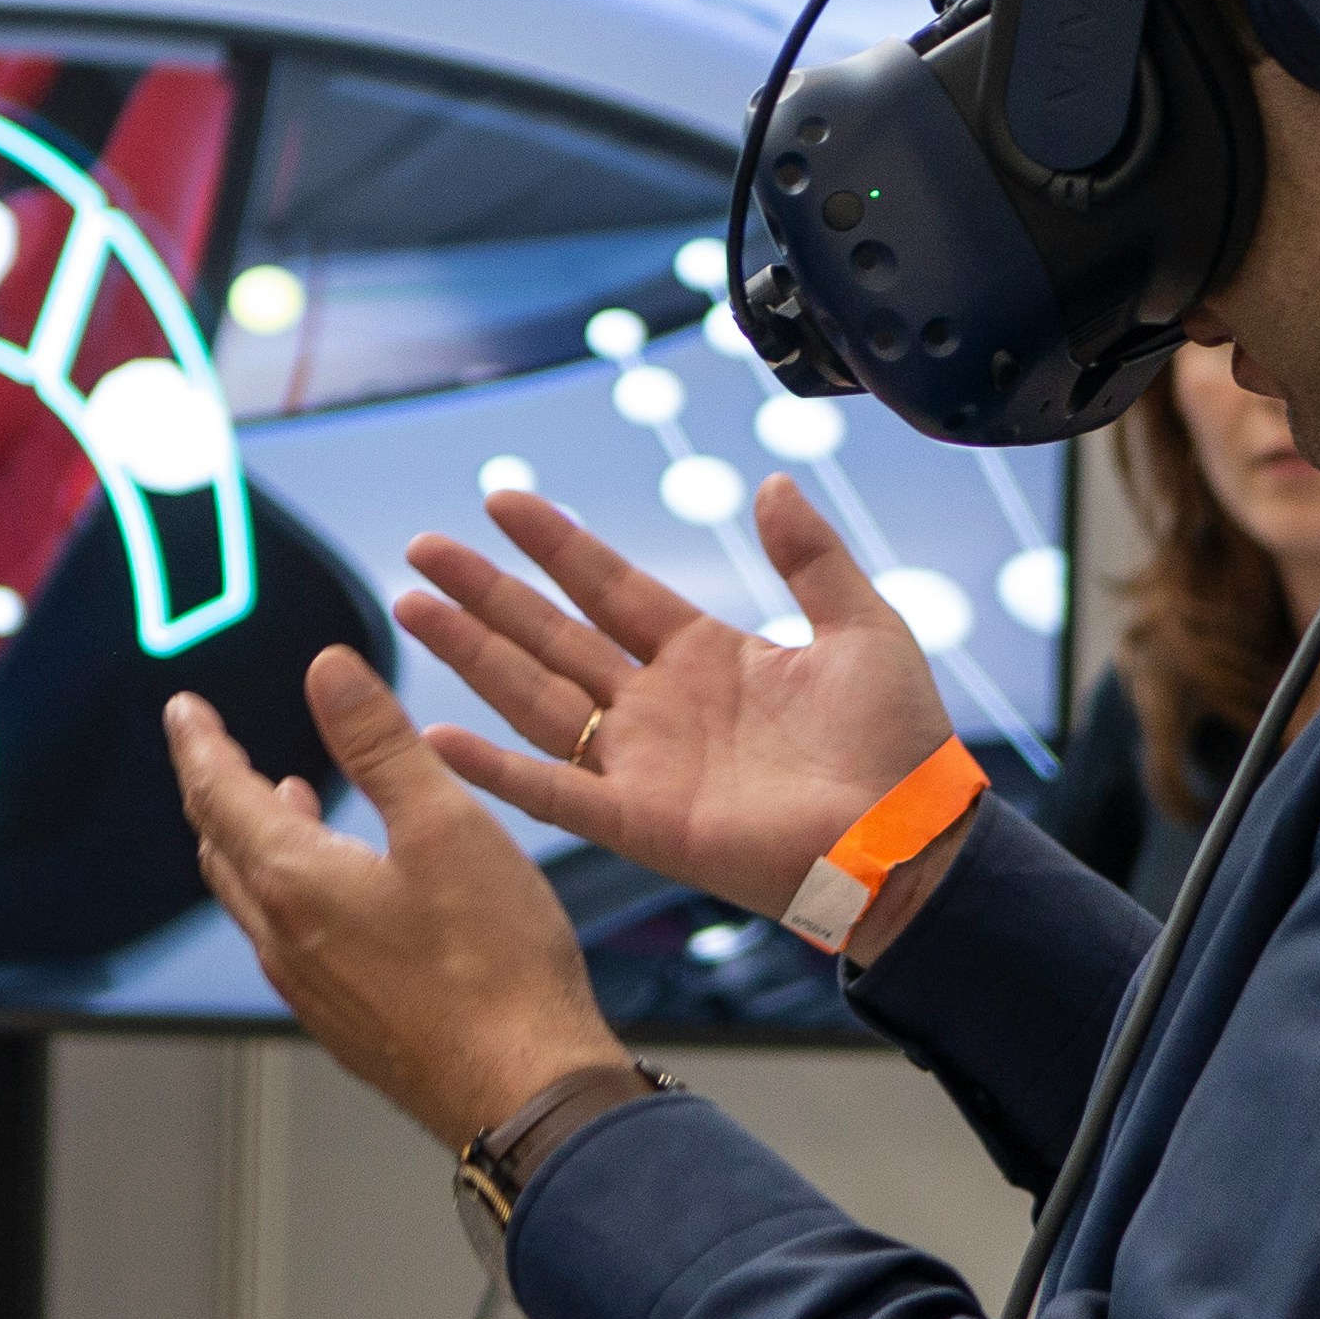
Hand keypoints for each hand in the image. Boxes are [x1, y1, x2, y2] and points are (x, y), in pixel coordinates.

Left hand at [166, 650, 625, 1143]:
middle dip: (216, 789)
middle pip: (222, 847)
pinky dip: (288, 891)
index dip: (198, 743)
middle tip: (216, 749)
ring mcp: (310, 989)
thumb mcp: (443, 824)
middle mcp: (285, 940)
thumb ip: (380, 742)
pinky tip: (336, 888)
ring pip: (253, 898)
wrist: (524, 1089)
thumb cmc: (495, 967)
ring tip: (282, 799)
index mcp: (295, 881)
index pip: (218, 793)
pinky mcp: (344, 1022)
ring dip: (252, 840)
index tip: (184, 711)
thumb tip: (329, 672)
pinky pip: (287, 941)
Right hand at [396, 475, 957, 926]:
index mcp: (705, 656)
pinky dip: (492, 769)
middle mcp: (658, 707)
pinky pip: (550, 792)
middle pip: (549, 635)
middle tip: (422, 549)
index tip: (501, 500)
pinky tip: (436, 738)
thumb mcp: (861, 625)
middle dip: (485, 592)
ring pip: (533, 697)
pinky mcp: (638, 822)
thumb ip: (810, 556)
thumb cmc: (897, 741)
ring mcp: (640, 764)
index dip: (555, 544)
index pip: (609, 586)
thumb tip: (772, 483)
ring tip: (411, 609)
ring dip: (471, 655)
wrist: (909, 835)